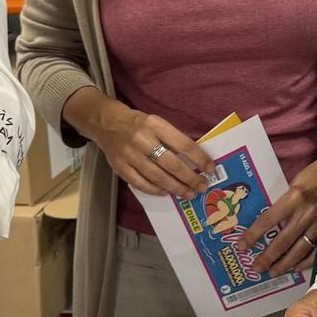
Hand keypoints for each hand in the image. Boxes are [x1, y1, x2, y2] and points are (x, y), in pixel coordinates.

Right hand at [86, 99, 212, 196]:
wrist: (106, 122)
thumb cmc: (138, 124)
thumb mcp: (157, 123)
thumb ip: (172, 138)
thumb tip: (195, 160)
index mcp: (155, 124)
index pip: (183, 143)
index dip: (199, 158)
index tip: (210, 169)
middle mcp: (142, 139)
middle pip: (171, 163)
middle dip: (189, 178)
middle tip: (202, 187)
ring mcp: (129, 155)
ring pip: (157, 176)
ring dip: (175, 187)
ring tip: (188, 193)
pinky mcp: (119, 167)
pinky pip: (140, 183)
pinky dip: (155, 190)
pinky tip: (166, 192)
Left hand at [239, 159, 316, 275]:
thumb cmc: (315, 175)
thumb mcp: (294, 184)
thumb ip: (283, 202)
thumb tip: (267, 221)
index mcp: (294, 198)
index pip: (268, 220)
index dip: (253, 235)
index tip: (242, 246)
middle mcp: (306, 213)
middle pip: (283, 241)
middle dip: (268, 257)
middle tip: (256, 268)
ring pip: (299, 249)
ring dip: (285, 263)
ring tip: (273, 272)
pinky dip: (306, 261)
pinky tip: (296, 267)